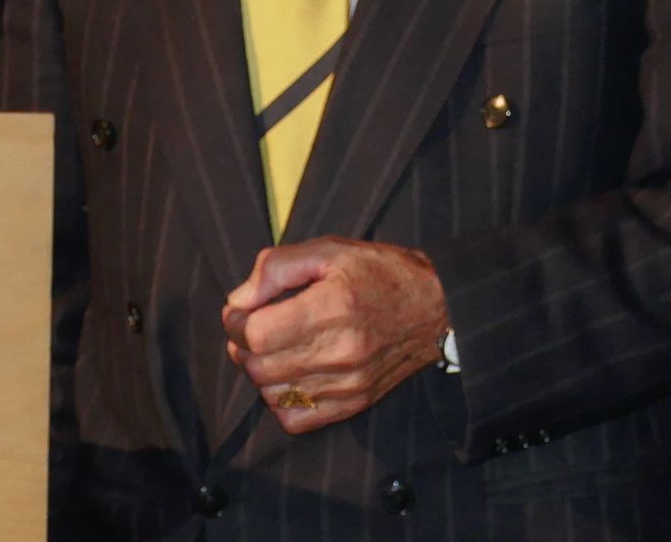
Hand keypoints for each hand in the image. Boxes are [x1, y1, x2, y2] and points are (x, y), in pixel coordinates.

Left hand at [221, 236, 449, 434]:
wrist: (436, 306)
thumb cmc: (379, 272)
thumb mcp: (328, 250)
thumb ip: (276, 268)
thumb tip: (237, 301)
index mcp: (332, 308)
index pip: (257, 334)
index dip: (235, 322)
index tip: (239, 311)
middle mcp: (341, 352)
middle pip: (260, 367)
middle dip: (241, 346)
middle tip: (250, 327)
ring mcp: (348, 383)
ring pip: (273, 394)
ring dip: (259, 372)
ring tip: (271, 348)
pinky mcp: (355, 403)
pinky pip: (297, 420)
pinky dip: (281, 400)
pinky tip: (289, 375)